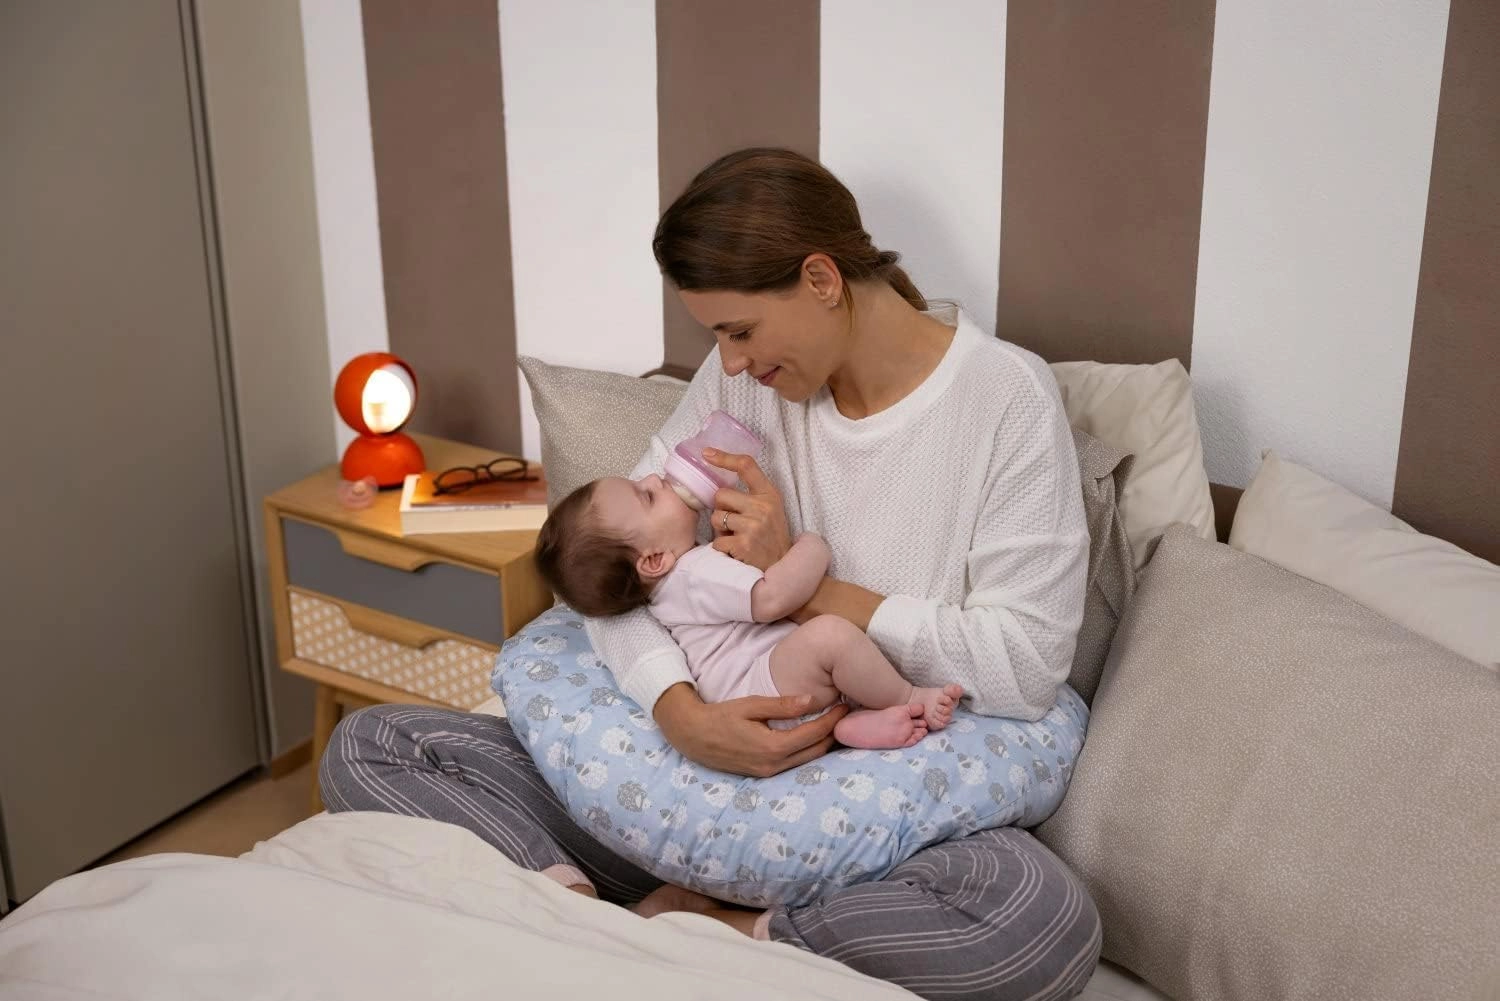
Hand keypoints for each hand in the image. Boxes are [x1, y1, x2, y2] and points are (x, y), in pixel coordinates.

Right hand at [652, 683, 847, 777]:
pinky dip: (808, 751)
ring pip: (808, 760)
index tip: (846, 706)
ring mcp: (768, 773)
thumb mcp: (750, 705)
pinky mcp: (763, 774)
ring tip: (835, 726)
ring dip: (823, 744)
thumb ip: (781, 705)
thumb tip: (811, 700)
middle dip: (833, 734)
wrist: (692, 736)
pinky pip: (795, 764)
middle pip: (816, 752)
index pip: (814, 734)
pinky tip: (813, 738)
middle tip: (847, 716)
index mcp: (772, 747)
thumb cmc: (719, 717)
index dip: (832, 720)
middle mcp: (773, 765)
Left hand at [704, 449, 792, 571]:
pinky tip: (736, 550)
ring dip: (721, 529)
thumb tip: (720, 481)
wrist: (783, 566)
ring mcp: (753, 526)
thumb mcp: (771, 507)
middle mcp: (762, 507)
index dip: (724, 457)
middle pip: (720, 495)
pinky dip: (722, 547)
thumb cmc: (771, 535)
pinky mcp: (743, 544)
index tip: (707, 453)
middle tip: (734, 521)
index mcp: (769, 494)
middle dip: (721, 508)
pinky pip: (717, 541)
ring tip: (736, 536)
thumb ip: (752, 493)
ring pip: (716, 518)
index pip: (746, 466)